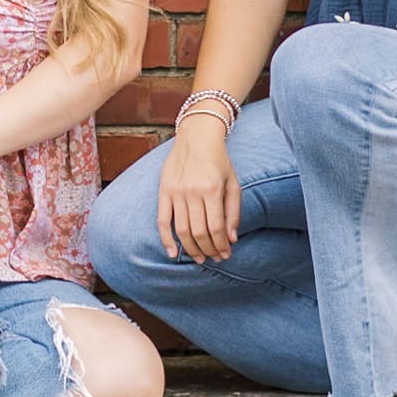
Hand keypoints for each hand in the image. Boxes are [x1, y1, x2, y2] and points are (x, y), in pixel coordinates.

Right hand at [158, 116, 242, 263]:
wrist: (196, 137)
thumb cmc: (219, 161)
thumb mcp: (233, 183)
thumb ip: (234, 212)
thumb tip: (232, 239)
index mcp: (212, 189)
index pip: (216, 227)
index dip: (221, 245)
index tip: (225, 254)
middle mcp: (193, 191)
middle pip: (199, 231)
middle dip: (208, 249)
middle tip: (214, 259)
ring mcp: (176, 192)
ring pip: (181, 229)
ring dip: (191, 248)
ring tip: (199, 258)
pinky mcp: (164, 191)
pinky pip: (162, 220)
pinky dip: (166, 239)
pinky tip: (172, 252)